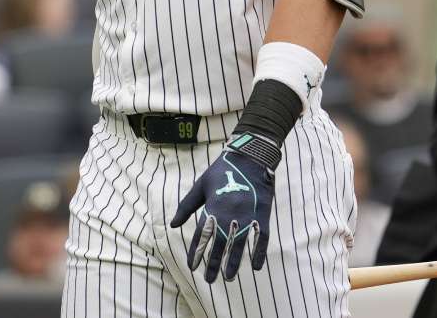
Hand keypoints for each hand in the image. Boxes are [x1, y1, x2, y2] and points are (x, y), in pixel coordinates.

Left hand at [169, 150, 274, 282]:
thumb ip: (187, 206)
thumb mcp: (201, 185)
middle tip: (209, 280)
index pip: (202, 236)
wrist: (251, 156)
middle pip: (220, 244)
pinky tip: (257, 267)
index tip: (192, 266)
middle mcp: (230, 214)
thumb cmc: (223, 170)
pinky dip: (260, 252)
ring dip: (234, 262)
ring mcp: (248, 215)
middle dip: (213, 263)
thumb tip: (173, 225)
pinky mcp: (263, 214)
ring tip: (229, 277)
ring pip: (240, 244)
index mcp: (213, 207)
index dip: (196, 252)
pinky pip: (262, 238)